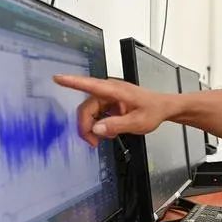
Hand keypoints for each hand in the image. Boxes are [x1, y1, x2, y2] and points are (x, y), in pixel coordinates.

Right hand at [53, 74, 171, 145]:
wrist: (163, 108)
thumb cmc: (153, 110)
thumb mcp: (138, 122)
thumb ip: (117, 125)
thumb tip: (96, 129)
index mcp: (116, 91)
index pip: (90, 85)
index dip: (72, 82)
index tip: (58, 78)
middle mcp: (109, 91)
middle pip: (87, 108)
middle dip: (86, 126)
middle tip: (93, 142)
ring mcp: (109, 97)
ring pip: (90, 113)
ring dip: (93, 127)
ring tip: (105, 138)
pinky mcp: (109, 103)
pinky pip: (97, 114)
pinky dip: (99, 125)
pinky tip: (110, 131)